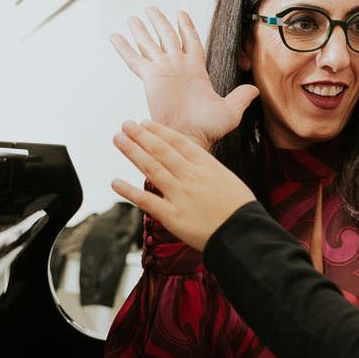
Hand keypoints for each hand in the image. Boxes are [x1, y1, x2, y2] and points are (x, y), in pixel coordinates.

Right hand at [109, 7, 258, 147]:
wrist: (190, 136)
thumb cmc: (208, 129)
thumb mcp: (230, 110)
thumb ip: (241, 97)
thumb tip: (255, 90)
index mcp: (196, 71)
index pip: (190, 42)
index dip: (186, 27)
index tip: (180, 13)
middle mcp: (177, 67)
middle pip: (166, 37)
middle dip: (159, 22)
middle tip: (151, 8)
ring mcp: (162, 71)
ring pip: (150, 44)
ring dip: (141, 30)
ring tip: (133, 17)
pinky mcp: (150, 78)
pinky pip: (134, 59)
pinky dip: (124, 47)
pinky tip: (115, 36)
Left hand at [111, 120, 257, 250]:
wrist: (244, 235)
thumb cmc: (241, 210)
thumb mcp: (228, 180)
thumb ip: (209, 170)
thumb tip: (196, 163)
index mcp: (207, 166)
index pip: (178, 142)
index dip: (159, 131)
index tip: (145, 123)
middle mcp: (191, 177)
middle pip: (161, 150)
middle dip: (141, 135)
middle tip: (126, 124)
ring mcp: (180, 195)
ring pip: (151, 168)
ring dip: (132, 151)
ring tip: (118, 139)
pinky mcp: (172, 216)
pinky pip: (146, 201)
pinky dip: (129, 191)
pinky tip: (114, 183)